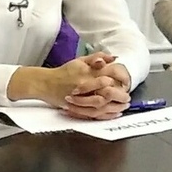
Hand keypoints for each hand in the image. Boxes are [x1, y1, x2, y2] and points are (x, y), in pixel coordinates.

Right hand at [11, 56, 129, 118]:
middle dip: (122, 94)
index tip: (125, 83)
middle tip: (127, 97)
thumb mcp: (79, 60)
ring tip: (123, 105)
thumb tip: (114, 58)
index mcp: (87, 71)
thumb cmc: (63, 72)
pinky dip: (107, 114)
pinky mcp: (78, 106)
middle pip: (110, 90)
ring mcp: (81, 96)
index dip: (122, 79)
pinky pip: (96, 112)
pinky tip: (114, 112)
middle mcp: (85, 83)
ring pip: (104, 102)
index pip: (111, 74)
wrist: (45, 84)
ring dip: (116, 105)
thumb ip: (97, 57)